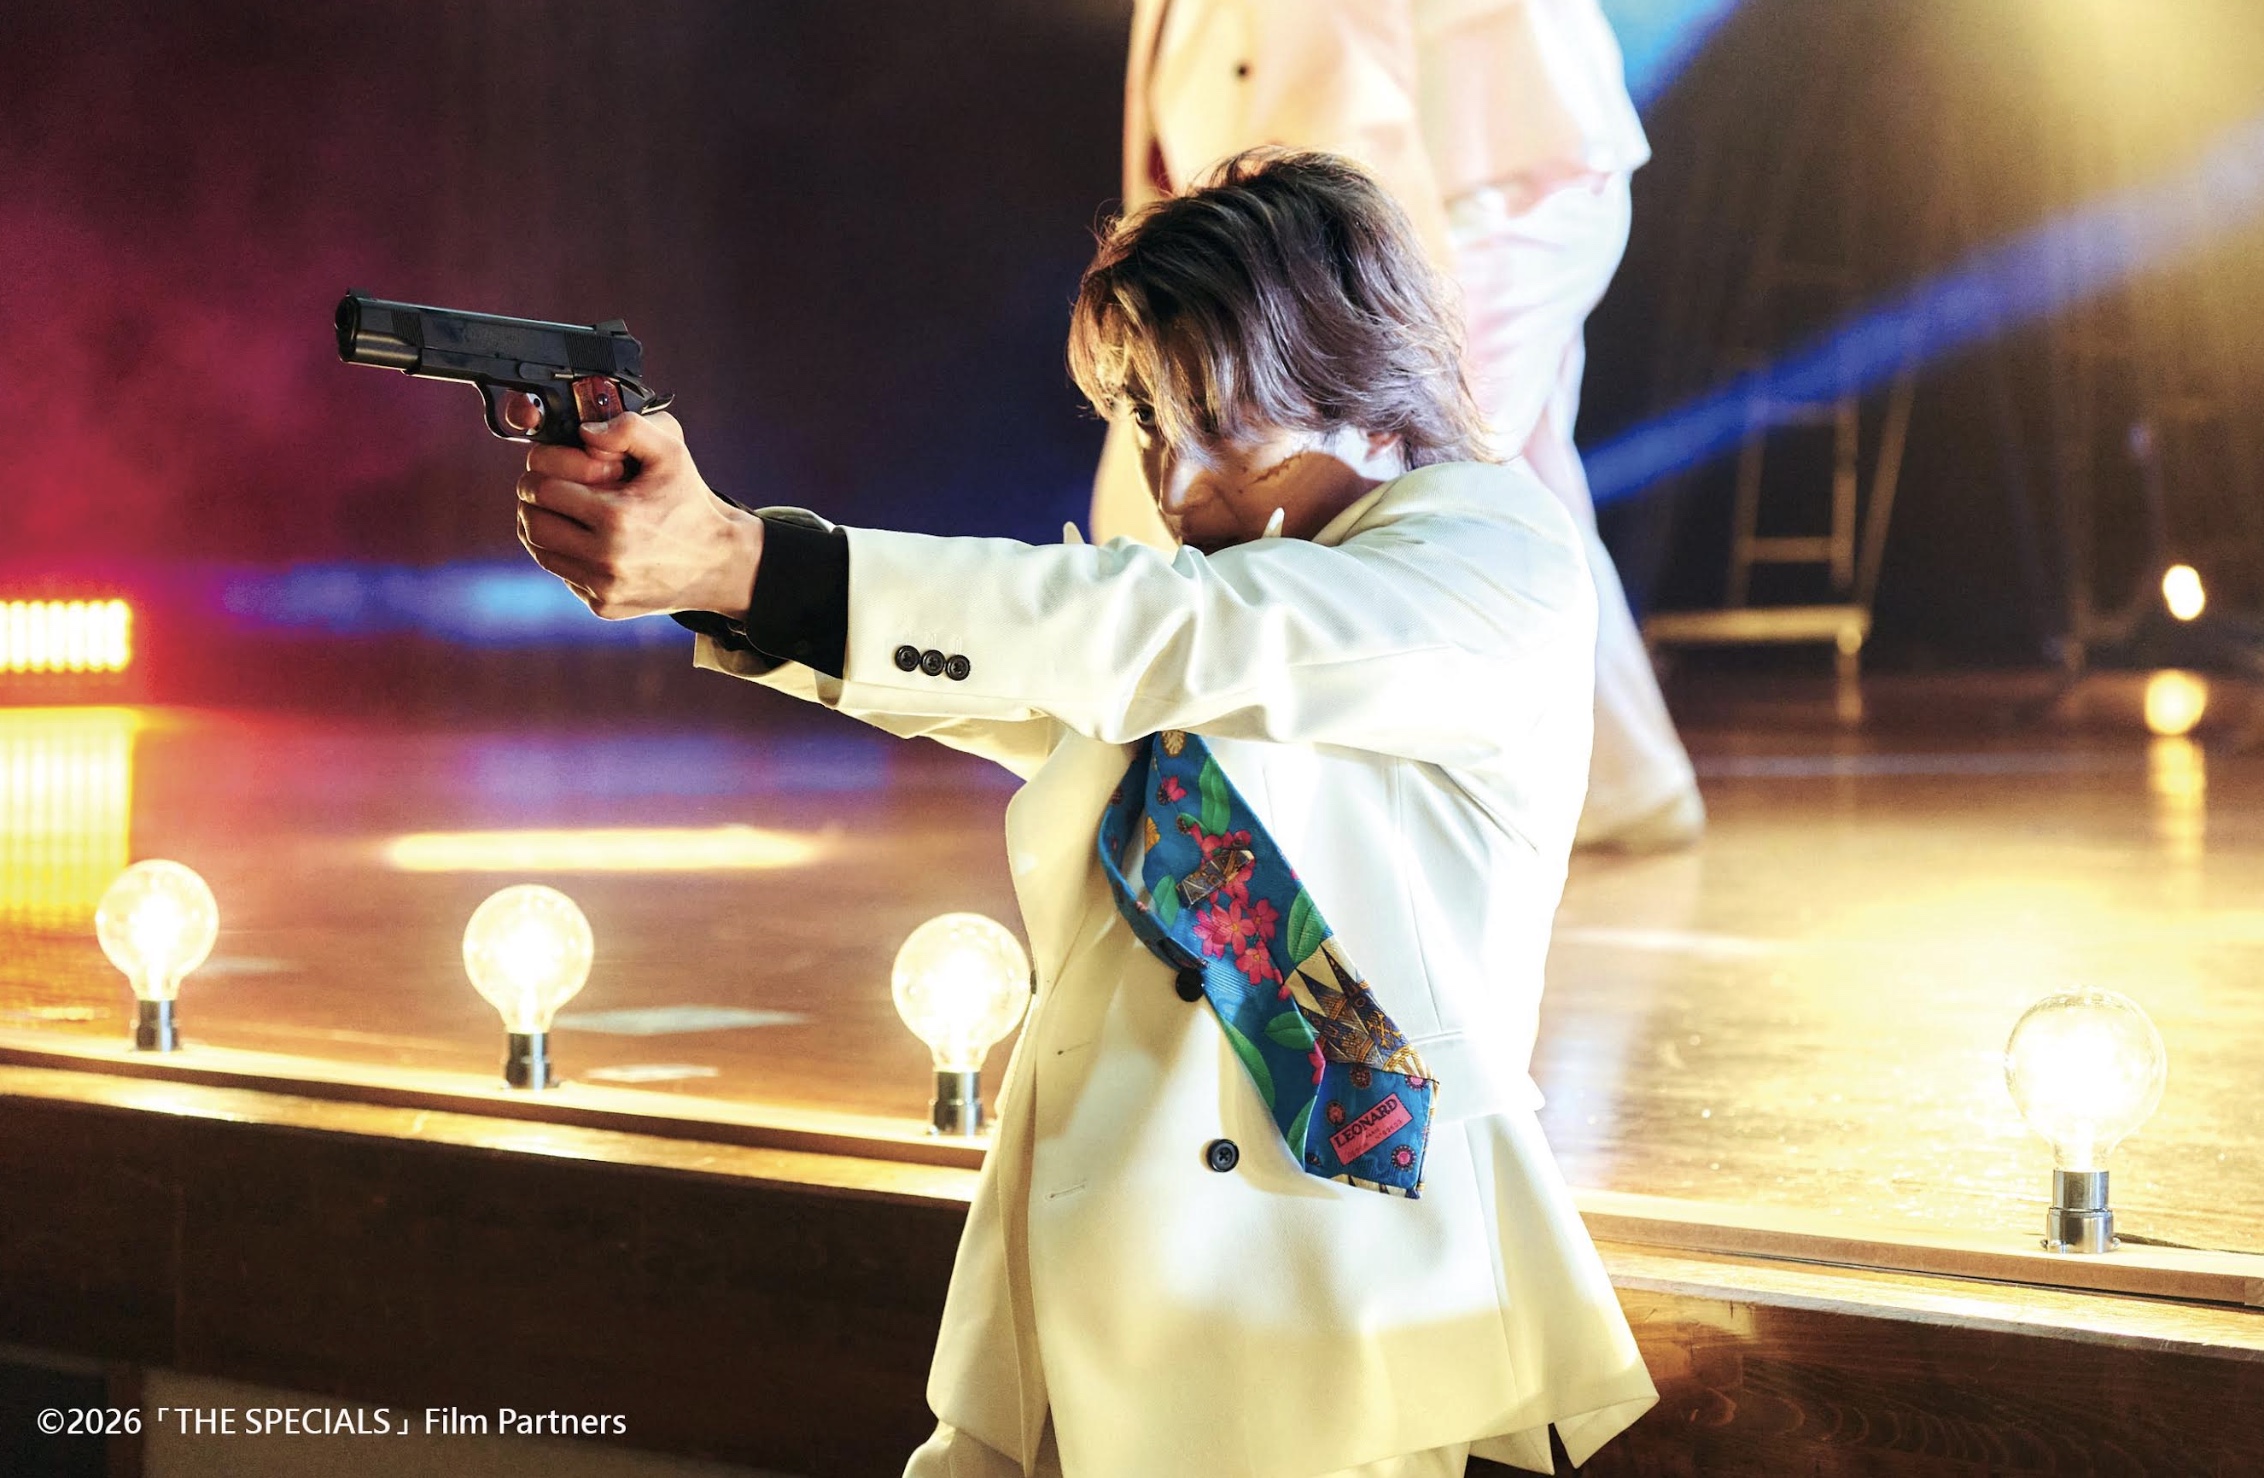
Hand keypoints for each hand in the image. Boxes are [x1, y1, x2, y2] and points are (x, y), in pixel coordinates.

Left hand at [511, 407, 764, 620]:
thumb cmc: (691, 503)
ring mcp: (603, 588)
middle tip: (552, 486)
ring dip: (544, 526)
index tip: (557, 466)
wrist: (720, 564)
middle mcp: (607, 559)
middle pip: (532, 523)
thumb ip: (630, 428)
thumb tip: (584, 432)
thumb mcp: (672, 454)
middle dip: (535, 499)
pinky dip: (567, 555)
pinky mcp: (603, 606)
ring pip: (540, 552)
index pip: (543, 489)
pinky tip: (589, 540)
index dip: (543, 470)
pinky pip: (563, 575)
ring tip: (564, 510)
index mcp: (618, 517)